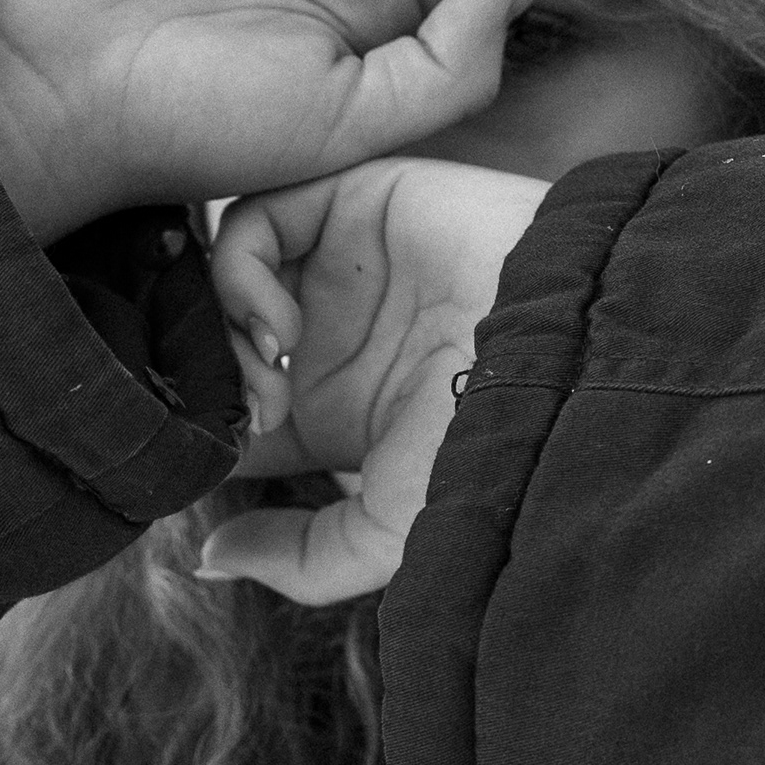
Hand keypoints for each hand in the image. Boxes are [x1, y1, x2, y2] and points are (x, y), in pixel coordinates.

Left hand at [197, 156, 547, 602]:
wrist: (558, 363)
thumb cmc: (490, 457)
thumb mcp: (387, 539)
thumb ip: (297, 559)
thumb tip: (207, 558)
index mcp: (337, 412)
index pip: (234, 410)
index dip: (206, 433)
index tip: (205, 463)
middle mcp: (332, 336)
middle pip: (218, 340)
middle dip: (209, 383)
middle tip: (247, 418)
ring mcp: (338, 269)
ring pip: (225, 278)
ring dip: (221, 331)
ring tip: (265, 375)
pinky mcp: (352, 205)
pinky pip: (250, 219)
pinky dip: (239, 273)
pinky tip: (278, 331)